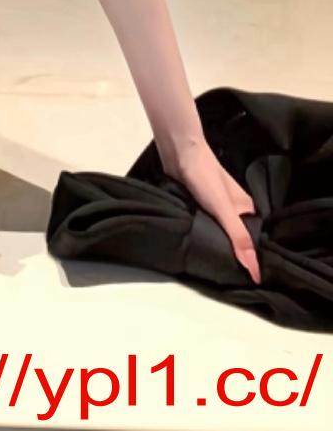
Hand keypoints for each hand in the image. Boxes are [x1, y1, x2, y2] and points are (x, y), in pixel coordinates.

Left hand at [161, 136, 260, 283]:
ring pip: (220, 232)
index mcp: (247, 209)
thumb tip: (255, 270)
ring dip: (217, 244)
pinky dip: (204, 234)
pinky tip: (200, 245)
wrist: (179, 152)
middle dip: (234, 254)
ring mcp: (216, 206)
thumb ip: (239, 238)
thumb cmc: (205, 177)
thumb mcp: (224, 210)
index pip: (255, 241)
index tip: (253, 281)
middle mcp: (235, 209)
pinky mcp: (199, 204)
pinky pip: (206, 225)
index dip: (254, 259)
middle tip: (230, 278)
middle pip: (237, 238)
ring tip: (215, 266)